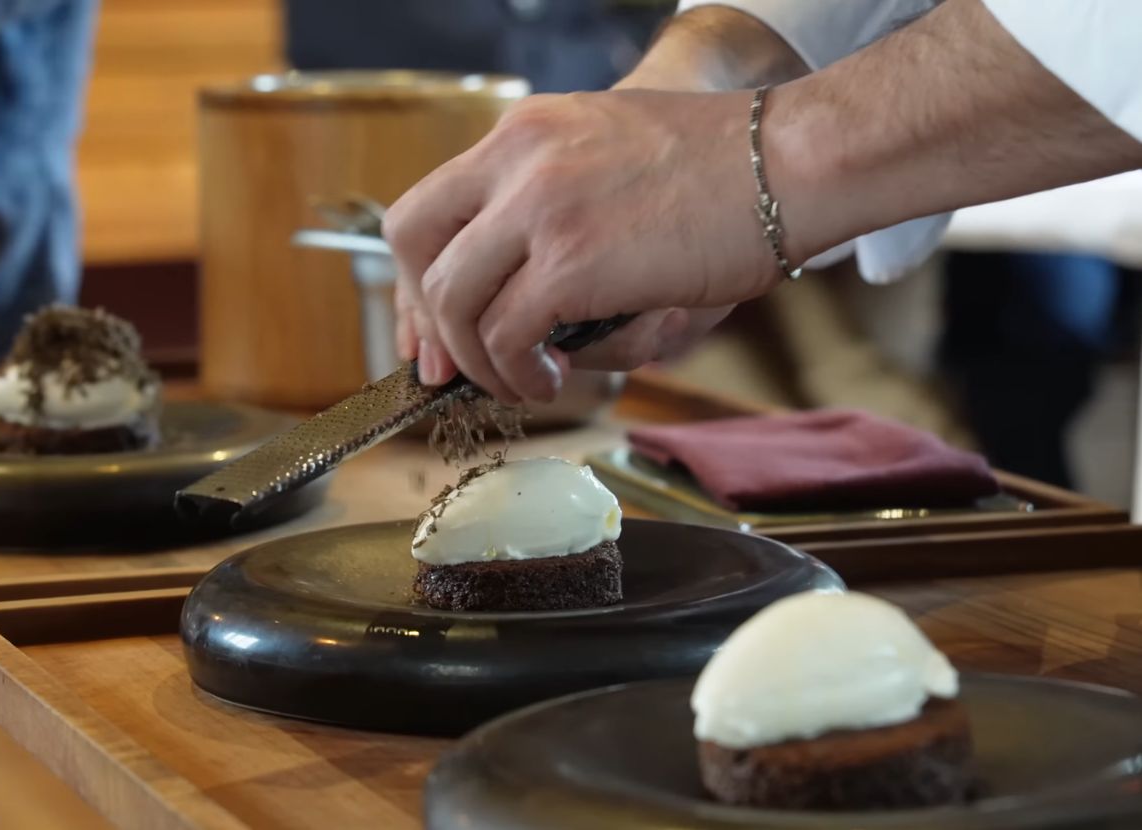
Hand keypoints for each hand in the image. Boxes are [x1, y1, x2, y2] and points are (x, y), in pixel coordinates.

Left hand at [384, 89, 780, 403]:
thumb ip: (554, 207)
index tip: (430, 327)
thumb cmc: (721, 172)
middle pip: (412, 243)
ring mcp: (539, 207)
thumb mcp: (612, 158)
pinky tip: (550, 381)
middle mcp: (517, 159)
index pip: (427, 204)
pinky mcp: (572, 261)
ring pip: (452, 298)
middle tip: (445, 367)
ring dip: (476, 358)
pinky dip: (515, 372)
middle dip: (421, 315)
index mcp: (523, 133)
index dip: (415, 276)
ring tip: (520, 381)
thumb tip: (518, 299)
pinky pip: (505, 335)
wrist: (791, 162)